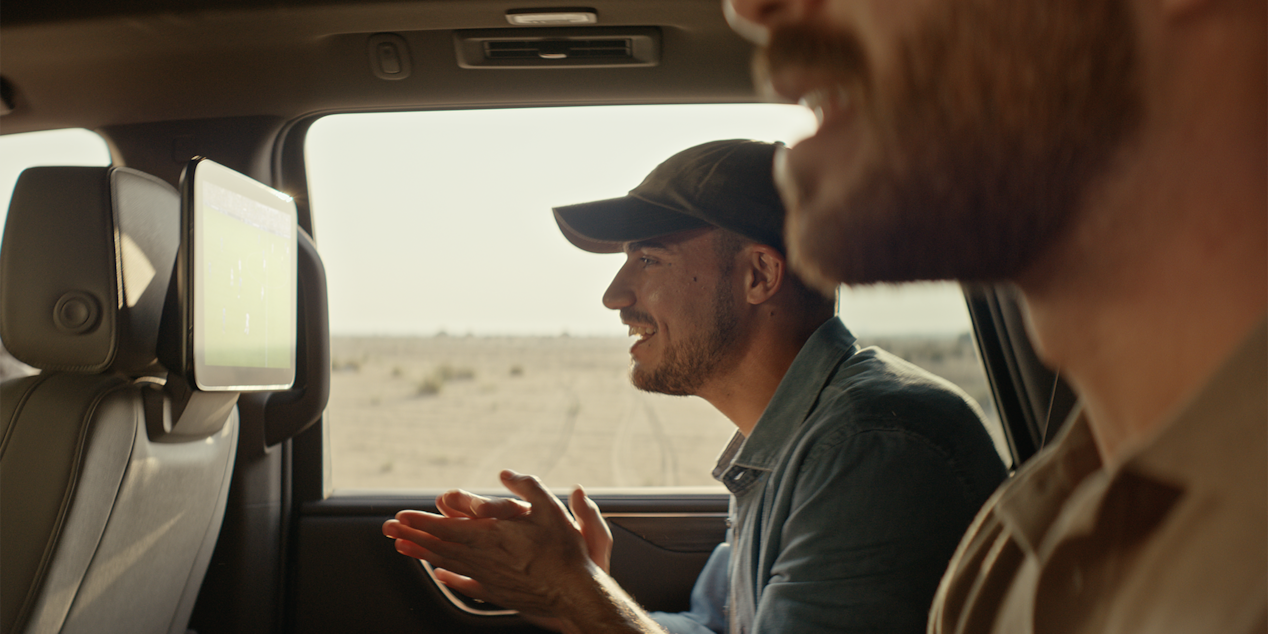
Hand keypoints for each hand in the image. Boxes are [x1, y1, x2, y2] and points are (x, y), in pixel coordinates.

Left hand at [382, 470, 608, 621]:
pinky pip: (464, 583)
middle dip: (411, 535)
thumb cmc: (564, 553)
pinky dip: (448, 577)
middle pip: (439, 545)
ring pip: (447, 563)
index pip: (445, 527)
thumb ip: (527, 487)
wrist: (573, 592)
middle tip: (389, 529)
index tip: (401, 516)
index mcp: (491, 536)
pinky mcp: (496, 592)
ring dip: (422, 553)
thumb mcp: (550, 509)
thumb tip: (506, 473)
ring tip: (403, 547)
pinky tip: (439, 575)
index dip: (420, 522)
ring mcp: (487, 577)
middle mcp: (483, 558)